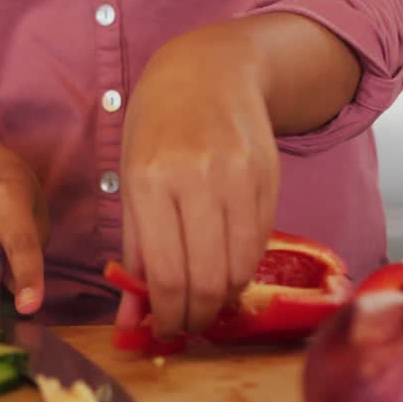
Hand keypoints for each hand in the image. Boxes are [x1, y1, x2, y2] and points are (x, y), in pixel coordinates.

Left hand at [116, 27, 280, 339]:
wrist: (209, 70)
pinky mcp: (270, 179)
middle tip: (188, 325)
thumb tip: (133, 316)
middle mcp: (197, 179)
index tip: (165, 331)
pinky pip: (260, 244)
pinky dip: (243, 269)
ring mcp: (239, 178)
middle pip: (208, 279)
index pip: (167, 273)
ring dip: (223, 298)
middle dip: (197, 316)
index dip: (168, 316)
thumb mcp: (131, 181)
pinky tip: (228, 270)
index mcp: (150, 181)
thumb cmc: (157, 128)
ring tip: (207, 301)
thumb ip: (136, 250)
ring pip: (240, 267)